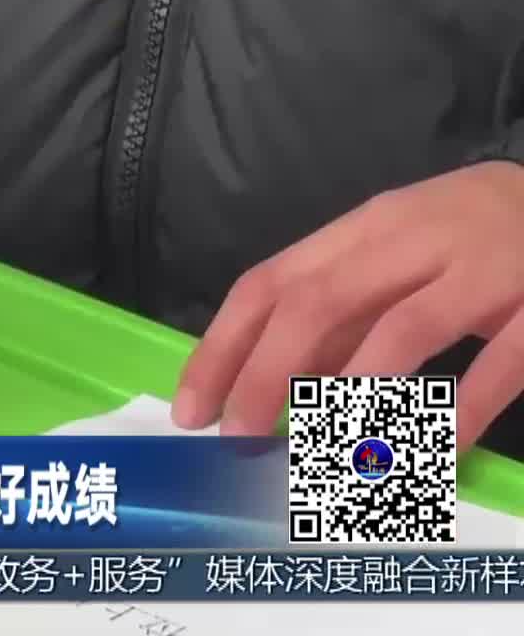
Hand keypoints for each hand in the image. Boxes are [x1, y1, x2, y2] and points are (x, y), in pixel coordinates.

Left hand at [173, 161, 523, 447]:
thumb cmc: (470, 234)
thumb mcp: (396, 255)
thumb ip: (342, 312)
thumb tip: (271, 381)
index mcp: (364, 228)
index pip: (270, 282)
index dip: (223, 346)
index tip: (192, 407)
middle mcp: (413, 240)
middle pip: (318, 303)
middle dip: (266, 374)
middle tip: (238, 437)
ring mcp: (482, 269)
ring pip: (402, 332)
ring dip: (352, 398)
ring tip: (319, 458)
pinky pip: (498, 363)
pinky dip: (460, 410)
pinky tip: (430, 452)